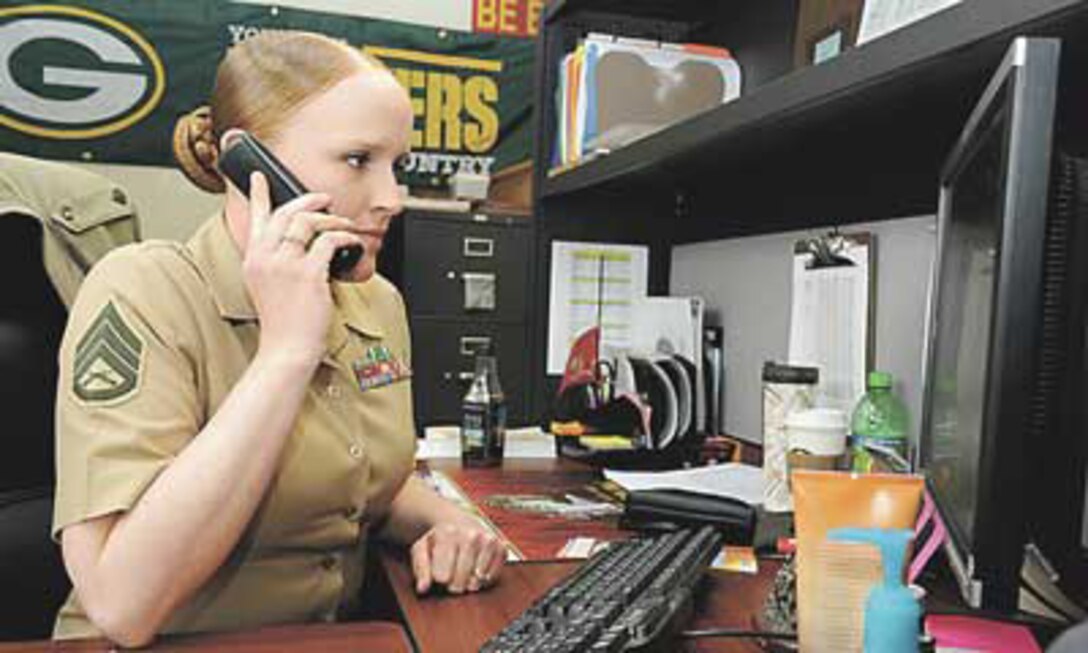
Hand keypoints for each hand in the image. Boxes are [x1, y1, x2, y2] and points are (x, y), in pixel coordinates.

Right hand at [242, 172, 362, 365]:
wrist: (287, 348)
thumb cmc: (284, 323)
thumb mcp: (269, 287)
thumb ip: (279, 263)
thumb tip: (305, 244)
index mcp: (253, 260)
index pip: (255, 218)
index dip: (258, 194)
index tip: (259, 176)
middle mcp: (265, 258)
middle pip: (284, 213)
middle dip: (308, 201)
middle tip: (324, 199)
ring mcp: (285, 264)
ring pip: (308, 222)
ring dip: (331, 219)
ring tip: (343, 224)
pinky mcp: (308, 273)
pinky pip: (330, 241)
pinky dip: (345, 238)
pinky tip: (352, 243)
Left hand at [409, 520, 506, 594]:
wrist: (460, 521)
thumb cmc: (440, 539)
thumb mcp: (422, 549)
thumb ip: (420, 569)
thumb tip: (423, 588)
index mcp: (448, 534)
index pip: (442, 577)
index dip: (440, 580)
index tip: (440, 573)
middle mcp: (470, 535)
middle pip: (460, 580)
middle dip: (454, 585)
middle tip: (452, 576)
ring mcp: (488, 541)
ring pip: (477, 580)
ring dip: (470, 583)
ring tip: (464, 574)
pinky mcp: (501, 547)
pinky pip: (494, 576)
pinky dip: (485, 579)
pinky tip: (477, 572)